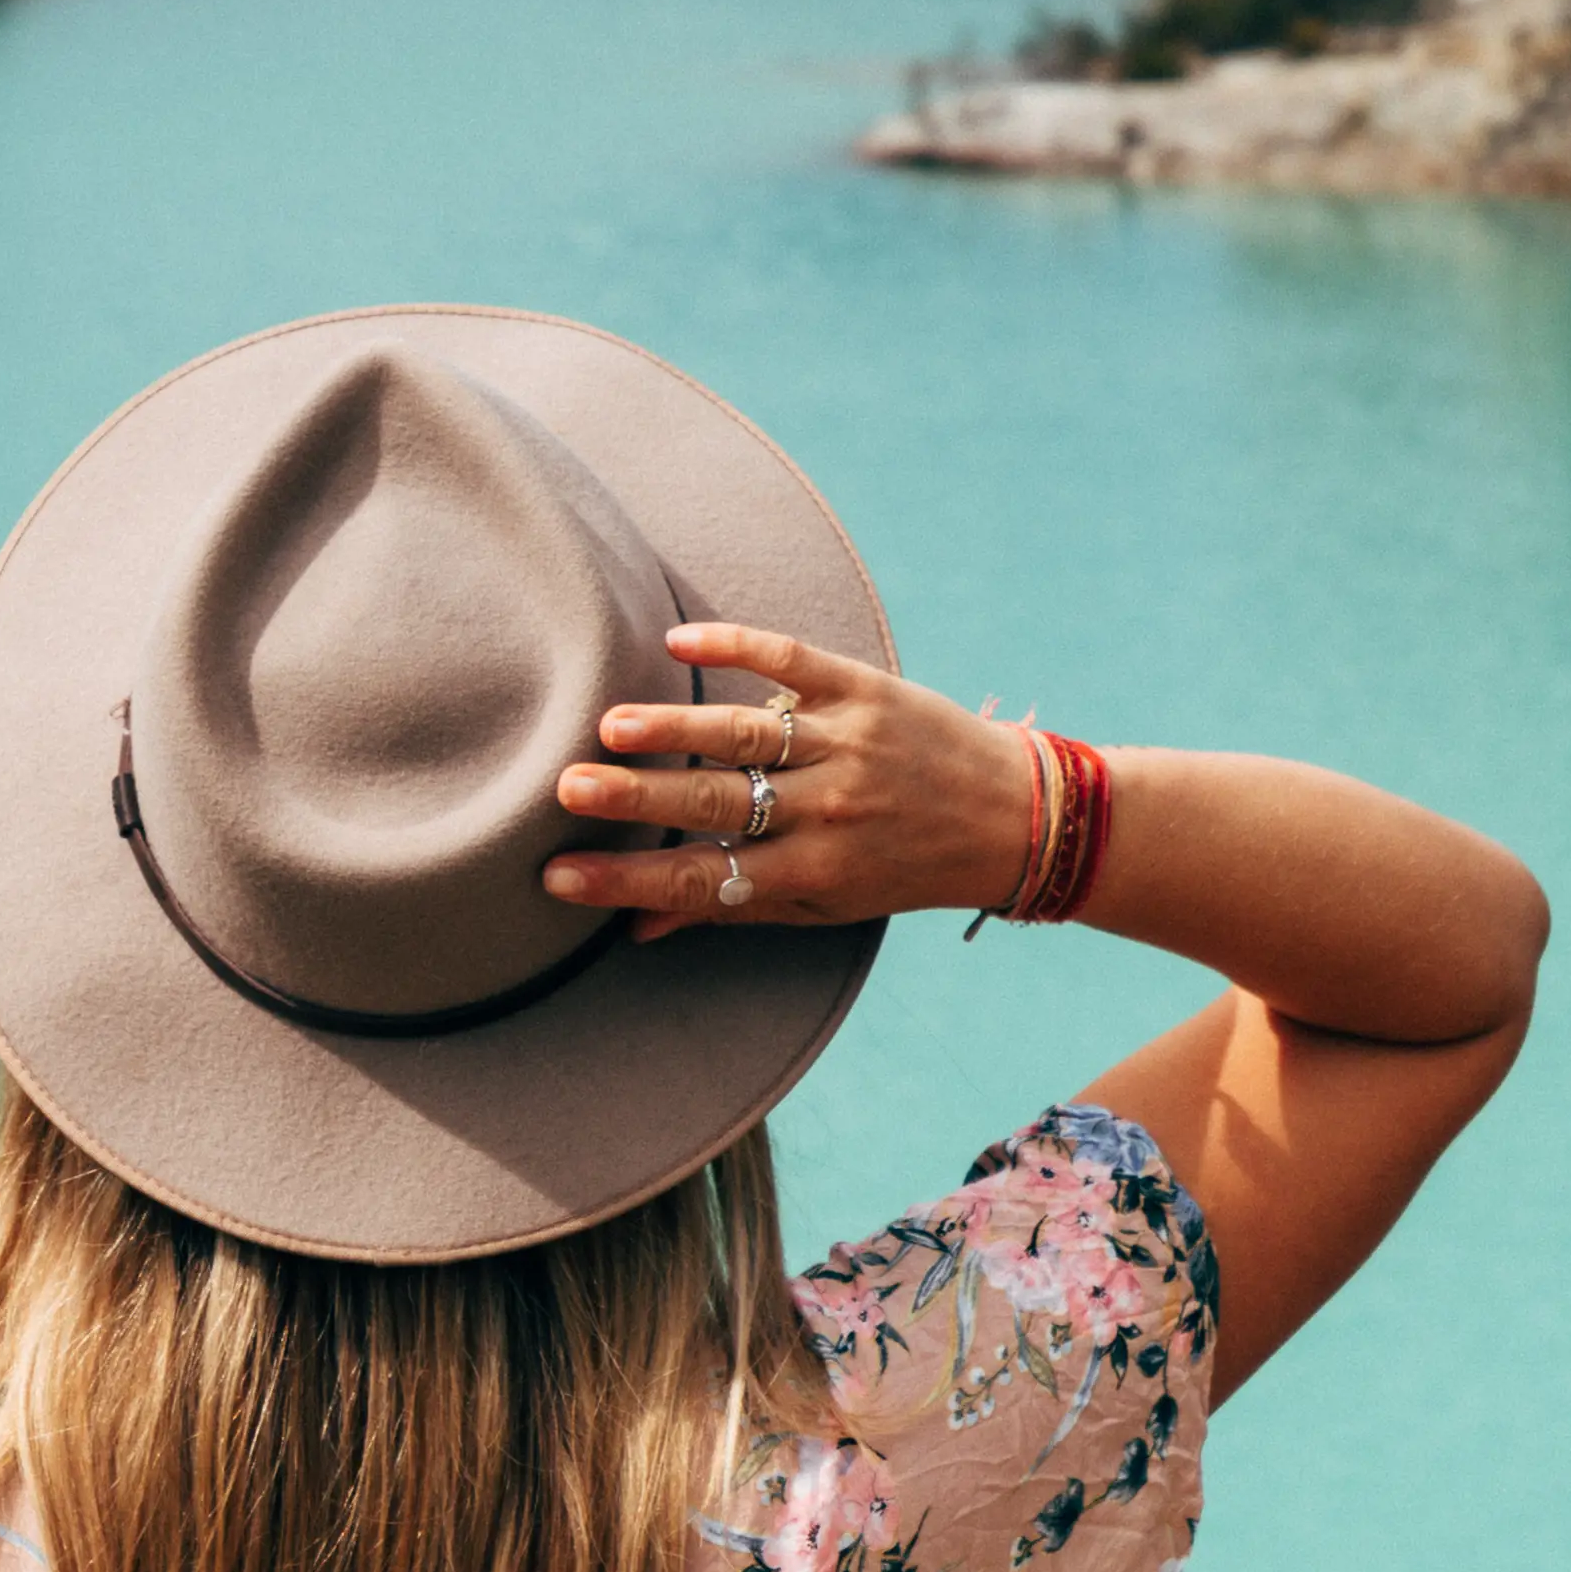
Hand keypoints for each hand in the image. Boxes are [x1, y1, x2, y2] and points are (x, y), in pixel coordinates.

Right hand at [546, 621, 1038, 940]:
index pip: (704, 878)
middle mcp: (828, 808)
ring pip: (747, 733)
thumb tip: (634, 932)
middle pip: (717, 803)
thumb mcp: (824, 903)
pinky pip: (793, 660)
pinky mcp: (866, 688)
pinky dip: (737, 644)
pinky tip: (681, 640)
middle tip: (568, 789)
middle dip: (639, 800)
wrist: (1011, 817)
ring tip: (609, 726)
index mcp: (813, 869)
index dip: (629, 881)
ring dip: (675, 727)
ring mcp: (848, 743)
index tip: (559, 876)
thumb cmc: (901, 866)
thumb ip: (730, 906)